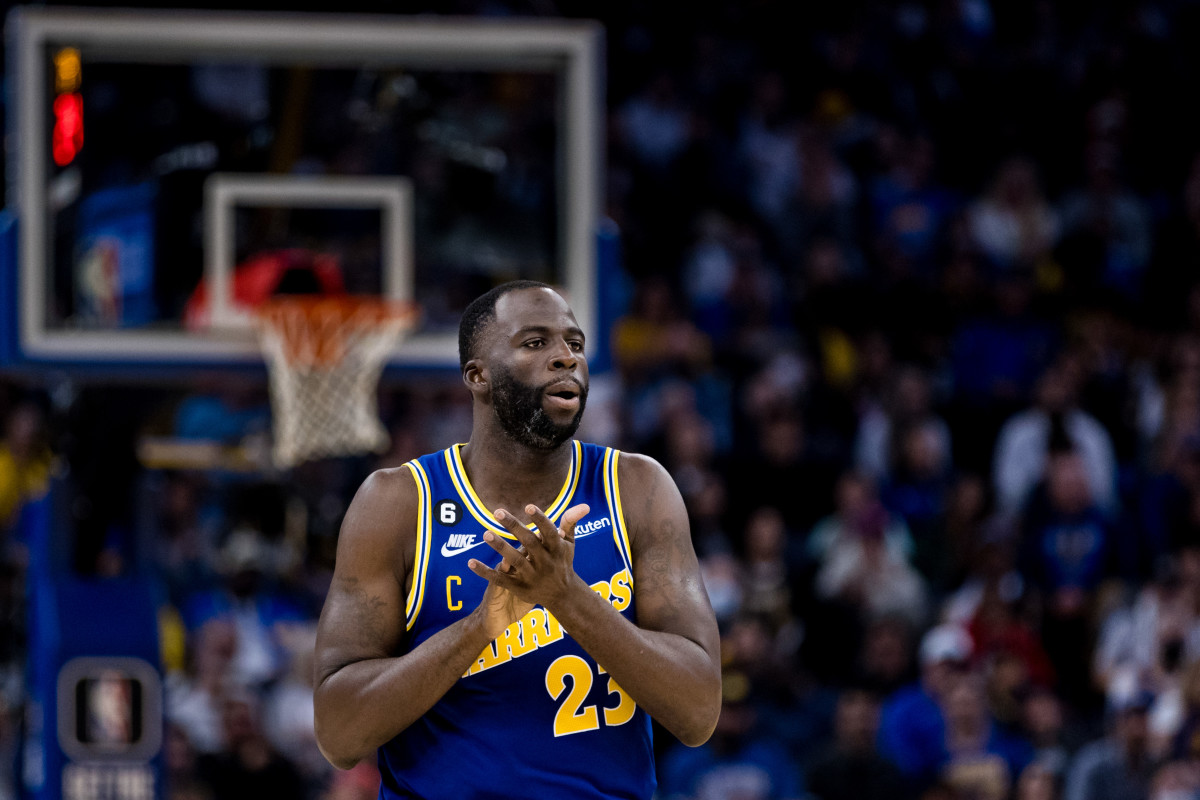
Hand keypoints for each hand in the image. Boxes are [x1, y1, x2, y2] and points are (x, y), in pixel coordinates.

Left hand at [468, 503, 589, 636]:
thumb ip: (570, 522)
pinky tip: (470, 563)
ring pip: (515, 561)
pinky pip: (500, 580)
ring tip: (485, 533)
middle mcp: (545, 563)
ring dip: (500, 547)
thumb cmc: (563, 562)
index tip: (528, 506)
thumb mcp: (569, 543)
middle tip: (498, 512)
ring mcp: (532, 576)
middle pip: (529, 543)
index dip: (540, 519)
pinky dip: (485, 572)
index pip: (549, 532)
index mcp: (557, 549)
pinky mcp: (520, 589)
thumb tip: (584, 505)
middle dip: (514, 527)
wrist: (563, 595)